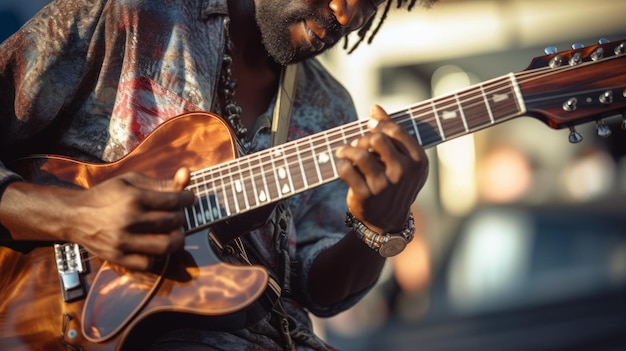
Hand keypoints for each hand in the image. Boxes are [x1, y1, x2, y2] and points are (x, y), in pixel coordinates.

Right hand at [0, 168, 194, 270]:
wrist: (74, 216)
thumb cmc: (107, 195)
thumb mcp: (131, 181)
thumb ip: (160, 182)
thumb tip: (187, 175)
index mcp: (133, 197)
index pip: (174, 200)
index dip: (188, 198)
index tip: (190, 198)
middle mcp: (128, 220)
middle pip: (173, 222)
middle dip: (181, 217)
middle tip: (177, 214)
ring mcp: (123, 241)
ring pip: (166, 245)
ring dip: (177, 238)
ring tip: (174, 231)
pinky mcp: (118, 257)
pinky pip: (149, 262)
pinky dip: (158, 256)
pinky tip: (156, 245)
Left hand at [335, 105, 427, 233]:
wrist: (388, 220)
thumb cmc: (395, 183)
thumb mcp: (404, 160)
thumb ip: (393, 133)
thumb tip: (375, 108)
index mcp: (417, 161)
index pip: (394, 130)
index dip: (378, 125)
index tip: (370, 127)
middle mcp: (402, 172)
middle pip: (375, 139)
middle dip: (363, 138)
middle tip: (357, 144)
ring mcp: (384, 185)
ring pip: (359, 153)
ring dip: (347, 149)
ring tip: (343, 151)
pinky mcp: (365, 195)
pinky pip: (346, 170)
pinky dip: (341, 164)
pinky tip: (342, 165)